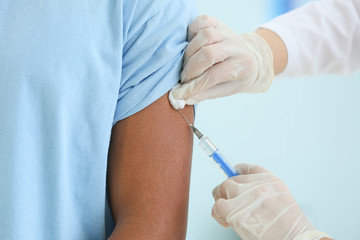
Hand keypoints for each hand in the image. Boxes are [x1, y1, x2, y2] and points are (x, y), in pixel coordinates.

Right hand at [171, 15, 273, 105]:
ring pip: (205, 36)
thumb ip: (202, 94)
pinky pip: (202, 21)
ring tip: (187, 63)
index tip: (179, 94)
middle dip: (191, 69)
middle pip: (208, 54)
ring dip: (190, 52)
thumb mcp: (224, 90)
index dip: (193, 86)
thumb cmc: (236, 77)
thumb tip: (180, 99)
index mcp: (242, 66)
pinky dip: (192, 31)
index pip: (213, 76)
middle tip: (185, 78)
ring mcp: (227, 32)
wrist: (252, 57)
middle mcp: (236, 46)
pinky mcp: (218, 23)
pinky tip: (190, 44)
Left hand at [212, 163, 331, 239]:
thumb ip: (266, 194)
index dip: (239, 170)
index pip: (249, 169)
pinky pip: (217, 205)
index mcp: (270, 181)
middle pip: (233, 179)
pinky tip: (225, 222)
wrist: (293, 238)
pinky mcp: (233, 210)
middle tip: (228, 202)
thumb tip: (247, 197)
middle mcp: (256, 184)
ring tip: (225, 211)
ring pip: (222, 188)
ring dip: (220, 198)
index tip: (235, 172)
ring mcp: (244, 195)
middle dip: (227, 190)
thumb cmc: (290, 228)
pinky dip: (217, 214)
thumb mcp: (283, 202)